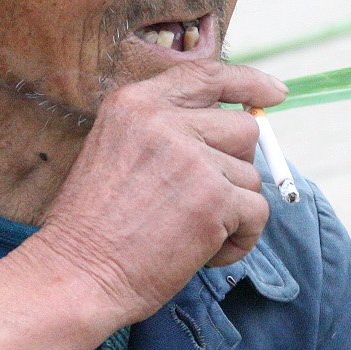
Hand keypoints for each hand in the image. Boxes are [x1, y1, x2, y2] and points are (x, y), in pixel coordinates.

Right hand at [32, 59, 287, 326]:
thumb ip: (168, 132)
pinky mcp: (215, 198)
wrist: (75, 274)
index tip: (275, 93)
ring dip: (231, 211)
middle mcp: (164, 120)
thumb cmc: (92, 227)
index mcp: (135, 104)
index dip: (248, 82)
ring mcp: (192, 157)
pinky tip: (200, 253)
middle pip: (243, 128)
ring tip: (186, 234)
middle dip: (235, 167)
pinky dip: (239, 241)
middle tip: (201, 202)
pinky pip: (257, 213)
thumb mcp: (116, 152)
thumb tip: (239, 127)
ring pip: (251, 176)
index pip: (206, 75)